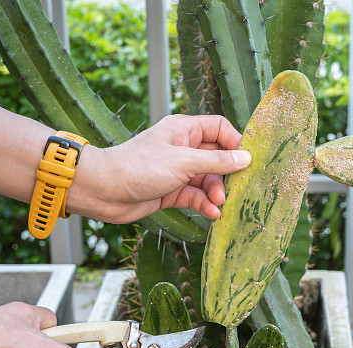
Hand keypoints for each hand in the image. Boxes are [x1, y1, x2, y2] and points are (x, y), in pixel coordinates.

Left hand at [73, 114, 250, 223]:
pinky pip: (195, 196)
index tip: (249, 161)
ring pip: (207, 180)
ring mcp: (177, 170)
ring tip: (219, 204)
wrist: (104, 191)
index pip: (220, 129)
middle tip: (235, 189)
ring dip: (216, 192)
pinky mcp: (171, 191)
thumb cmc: (139, 167)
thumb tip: (246, 159)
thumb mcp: (183, 162)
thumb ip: (217, 162)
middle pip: (217, 158)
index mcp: (184, 130)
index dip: (235, 143)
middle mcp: (182, 148)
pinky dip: (204, 204)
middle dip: (227, 174)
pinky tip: (211, 214)